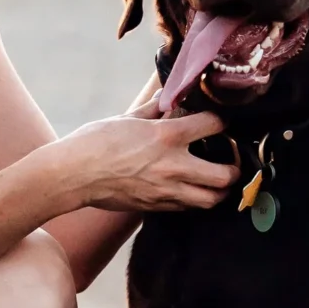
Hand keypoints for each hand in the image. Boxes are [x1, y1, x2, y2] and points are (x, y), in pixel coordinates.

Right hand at [59, 110, 238, 214]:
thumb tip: (167, 100)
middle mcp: (173, 166)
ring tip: (216, 181)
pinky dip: (195, 199)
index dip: (222, 122)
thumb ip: (153, 110)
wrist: (73, 175)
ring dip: (219, 190)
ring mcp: (166, 190)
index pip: (214, 125)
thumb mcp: (127, 117)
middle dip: (235, 168)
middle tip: (231, 161)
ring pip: (211, 199)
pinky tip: (190, 189)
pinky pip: (187, 207)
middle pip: (225, 175)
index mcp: (167, 136)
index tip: (220, 122)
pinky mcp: (156, 207)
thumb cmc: (95, 142)